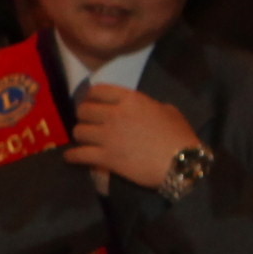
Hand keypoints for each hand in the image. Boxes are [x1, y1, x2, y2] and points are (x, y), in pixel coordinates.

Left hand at [62, 83, 200, 190]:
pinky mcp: (106, 158)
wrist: (182, 163)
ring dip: (79, 135)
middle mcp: (115, 115)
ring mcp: (108, 136)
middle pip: (84, 110)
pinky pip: (79, 154)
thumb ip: (148, 105)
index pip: (99, 90)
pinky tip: (70, 157)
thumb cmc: (179, 136)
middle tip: (87, 122)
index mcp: (131, 99)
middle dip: (83, 116)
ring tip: (83, 139)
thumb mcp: (167, 110)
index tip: (90, 101)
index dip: (91, 96)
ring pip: (79, 131)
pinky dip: (72, 156)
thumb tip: (142, 109)